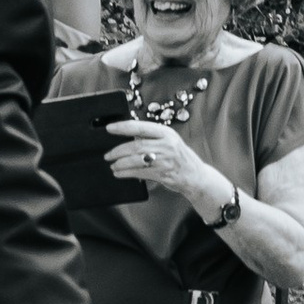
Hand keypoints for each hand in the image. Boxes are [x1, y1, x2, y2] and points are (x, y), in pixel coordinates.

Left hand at [104, 117, 221, 208]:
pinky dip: (126, 173)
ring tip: (112, 165)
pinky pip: (138, 172)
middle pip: (135, 145)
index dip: (122, 127)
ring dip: (120, 163)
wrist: (196, 176)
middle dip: (117, 151)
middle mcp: (166, 144)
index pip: (140, 127)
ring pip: (135, 160)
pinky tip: (119, 173)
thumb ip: (152, 138)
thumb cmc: (179, 157)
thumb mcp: (169, 141)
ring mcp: (165, 159)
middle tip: (108, 155)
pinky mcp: (162, 173)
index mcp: (166, 133)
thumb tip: (127, 136)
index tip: (109, 128)